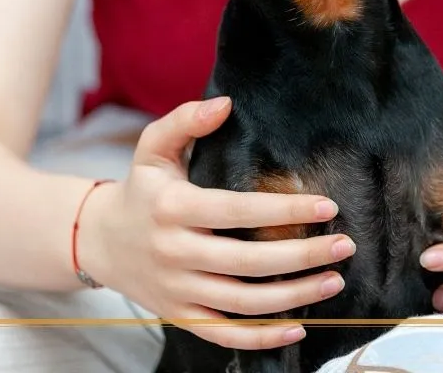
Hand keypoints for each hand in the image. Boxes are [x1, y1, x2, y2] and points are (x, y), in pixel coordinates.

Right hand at [76, 97, 355, 349]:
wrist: (98, 241)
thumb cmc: (140, 189)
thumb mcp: (152, 148)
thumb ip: (186, 121)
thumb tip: (225, 103)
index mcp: (173, 209)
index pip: (238, 210)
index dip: (285, 209)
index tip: (327, 206)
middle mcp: (176, 252)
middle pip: (249, 261)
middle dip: (303, 255)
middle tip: (344, 245)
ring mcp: (178, 290)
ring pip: (243, 303)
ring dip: (294, 296)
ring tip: (334, 281)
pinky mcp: (181, 316)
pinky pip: (224, 336)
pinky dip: (261, 338)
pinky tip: (298, 327)